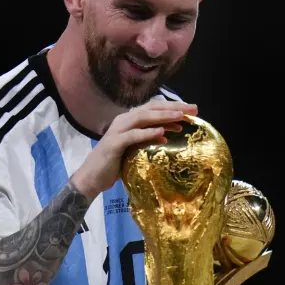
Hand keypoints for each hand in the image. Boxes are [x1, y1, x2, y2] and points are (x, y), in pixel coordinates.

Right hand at [70, 101, 196, 199]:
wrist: (92, 178)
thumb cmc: (115, 164)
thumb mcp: (136, 149)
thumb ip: (148, 139)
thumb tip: (168, 133)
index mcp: (129, 120)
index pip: (154, 108)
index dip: (173, 107)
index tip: (192, 110)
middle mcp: (123, 121)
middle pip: (151, 108)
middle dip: (173, 108)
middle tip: (192, 109)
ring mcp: (117, 131)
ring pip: (142, 118)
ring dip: (162, 116)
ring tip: (180, 117)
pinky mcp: (113, 143)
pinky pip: (132, 136)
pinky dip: (147, 133)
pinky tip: (161, 133)